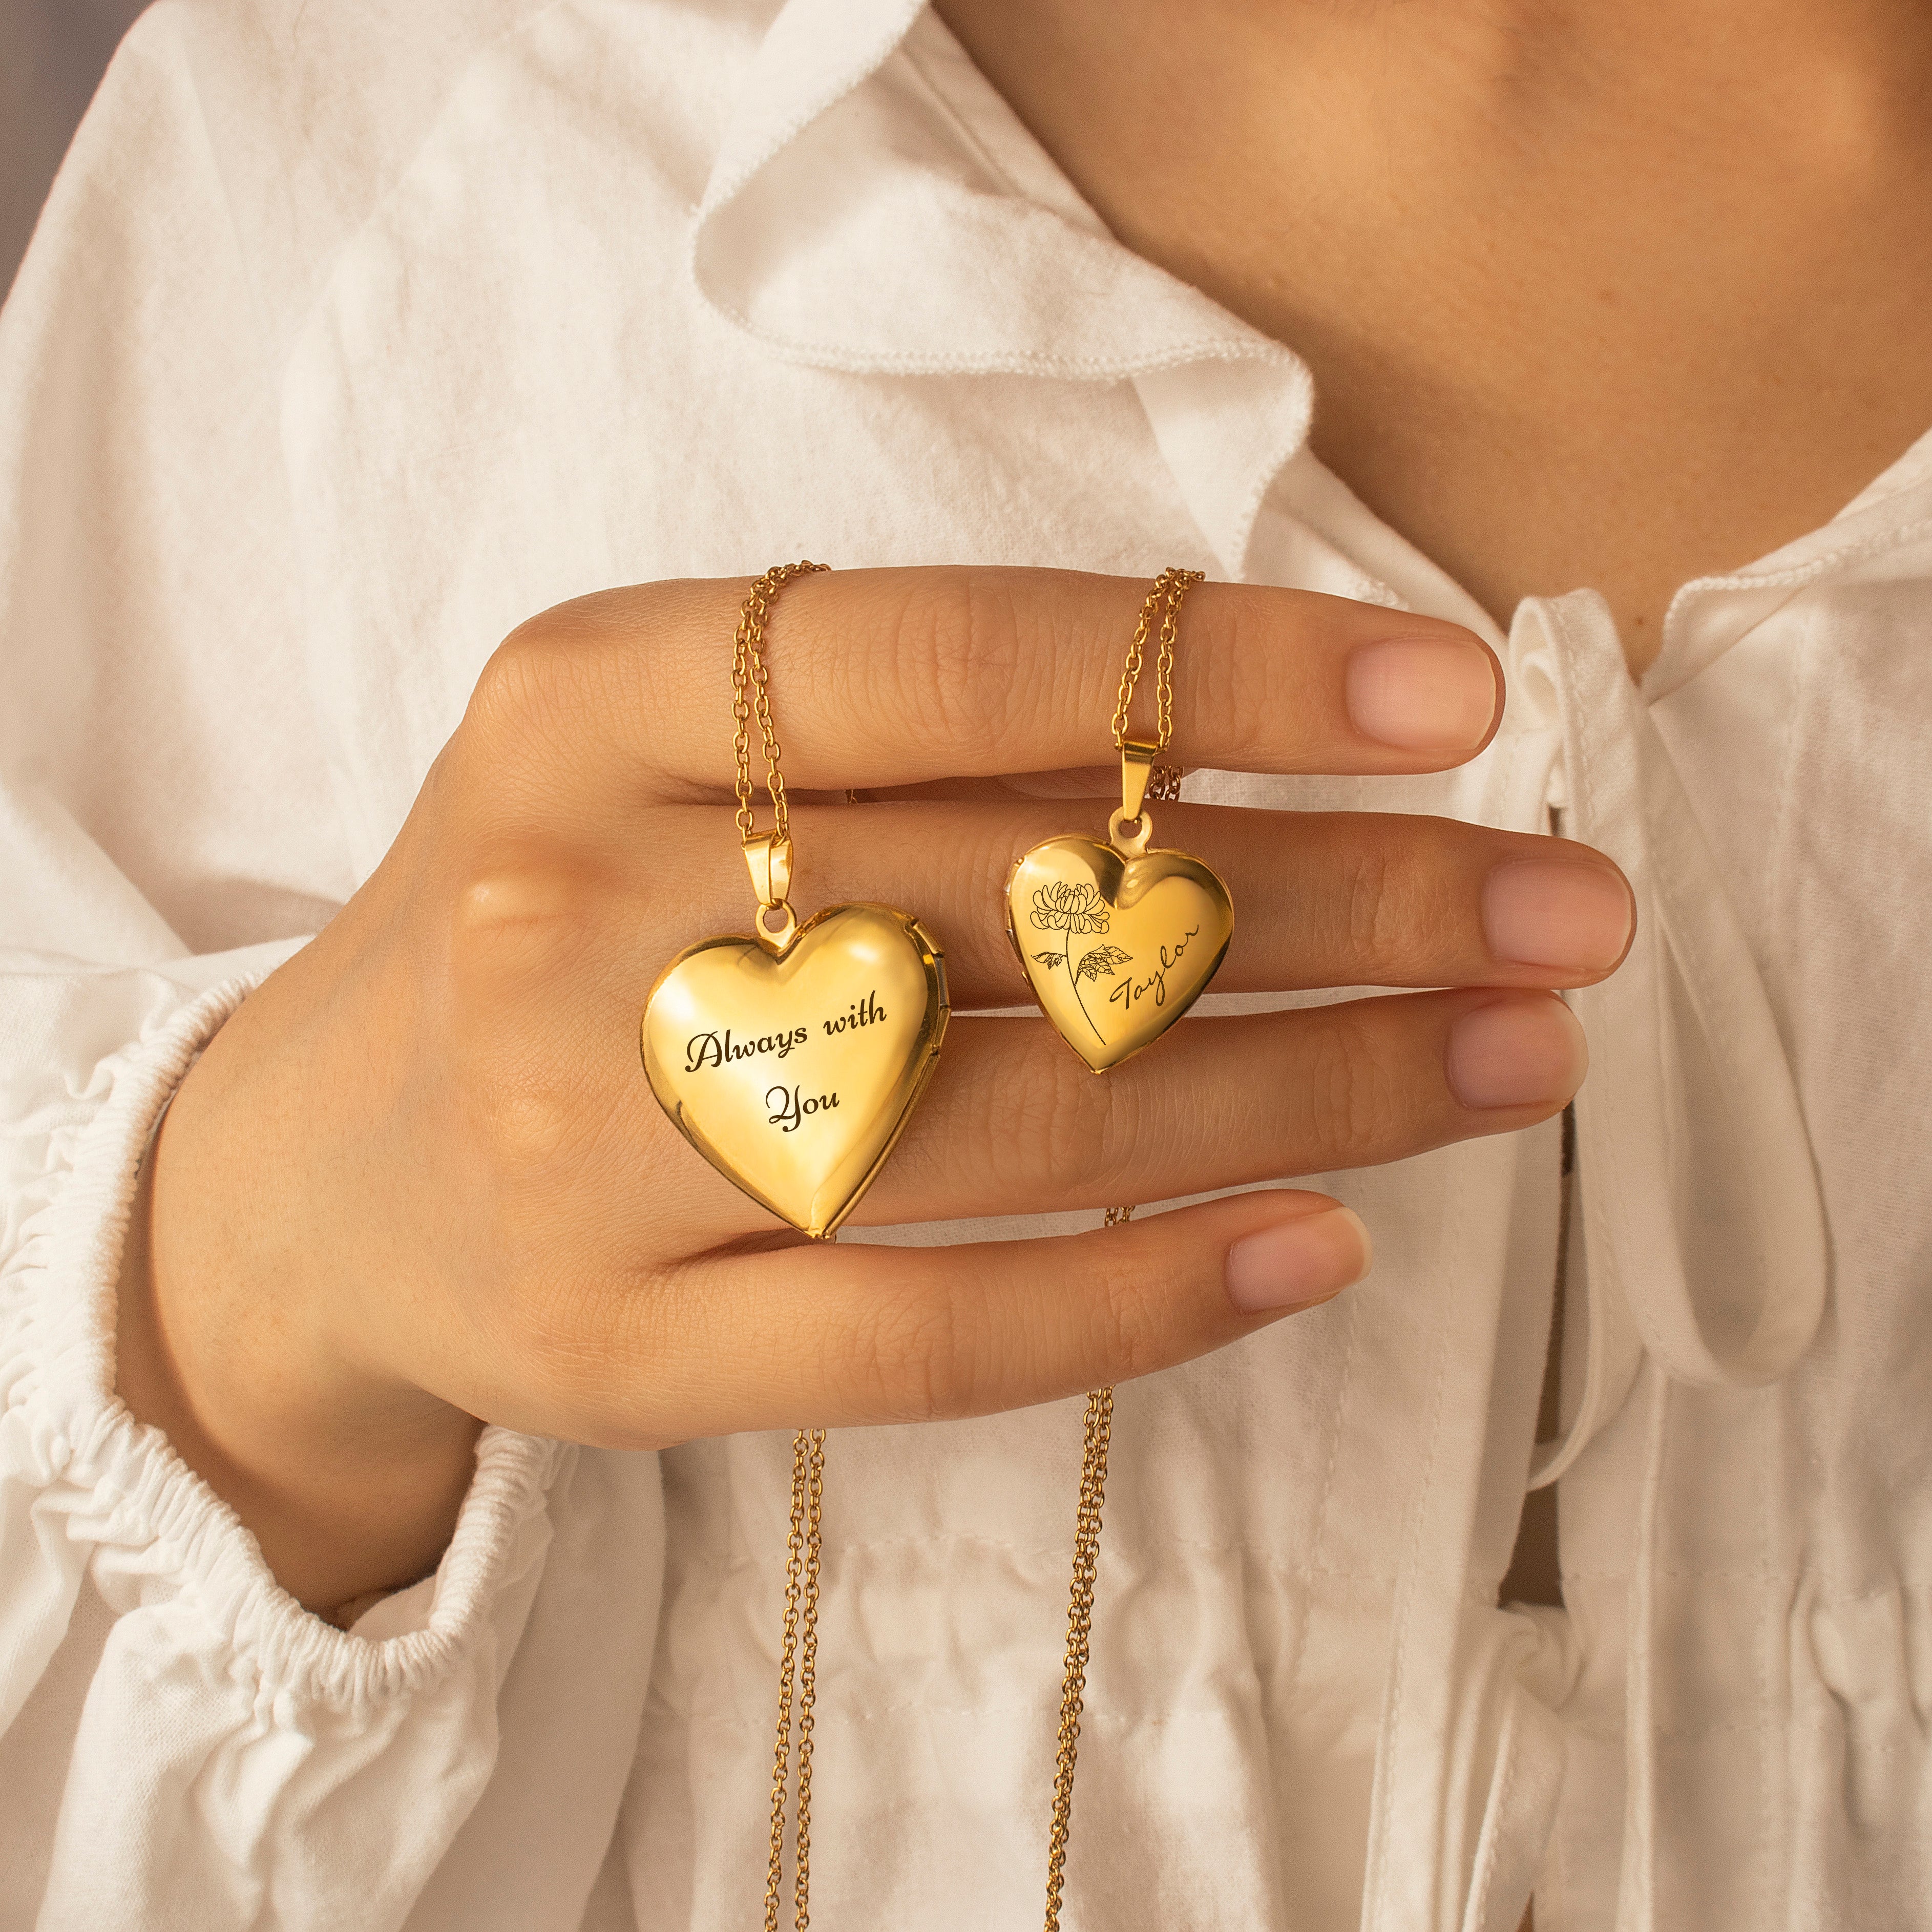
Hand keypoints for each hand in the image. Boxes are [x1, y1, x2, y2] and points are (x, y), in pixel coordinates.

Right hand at [118, 568, 1629, 1610]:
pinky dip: (1146, 1294)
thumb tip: (1272, 760)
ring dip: (1311, 1092)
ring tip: (1510, 1060)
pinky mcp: (618, 1350)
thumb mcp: (670, 751)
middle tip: (1561, 908)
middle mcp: (578, 910)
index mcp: (590, 700)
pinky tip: (1316, 1244)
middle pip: (1025, 906)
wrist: (319, 1170)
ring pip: (1016, 1128)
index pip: (960, 662)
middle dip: (1344, 903)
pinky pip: (926, 1334)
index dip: (1223, 675)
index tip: (1456, 705)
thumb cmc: (554, 913)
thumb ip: (919, 740)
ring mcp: (589, 1152)